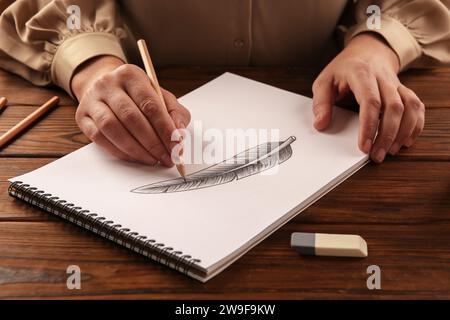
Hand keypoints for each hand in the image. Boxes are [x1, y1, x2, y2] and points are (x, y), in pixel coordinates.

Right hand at [72, 56, 190, 165]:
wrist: (107, 88)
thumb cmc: (139, 96)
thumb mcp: (161, 97)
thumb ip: (175, 113)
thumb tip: (178, 134)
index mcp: (132, 75)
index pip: (150, 105)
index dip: (165, 128)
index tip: (176, 145)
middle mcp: (108, 84)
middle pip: (131, 118)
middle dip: (153, 143)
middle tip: (166, 157)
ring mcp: (92, 100)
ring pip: (112, 128)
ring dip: (136, 149)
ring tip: (152, 159)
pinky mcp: (82, 117)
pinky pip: (100, 138)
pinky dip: (120, 151)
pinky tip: (135, 157)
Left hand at [312, 33, 424, 162]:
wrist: (367, 50)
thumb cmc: (344, 69)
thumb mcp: (324, 81)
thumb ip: (321, 103)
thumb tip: (320, 125)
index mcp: (361, 74)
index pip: (370, 101)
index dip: (369, 126)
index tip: (364, 146)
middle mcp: (383, 78)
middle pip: (393, 107)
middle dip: (387, 134)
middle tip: (376, 155)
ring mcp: (396, 84)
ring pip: (410, 106)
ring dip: (404, 131)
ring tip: (390, 151)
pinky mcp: (404, 90)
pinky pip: (417, 106)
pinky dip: (416, 124)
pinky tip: (406, 140)